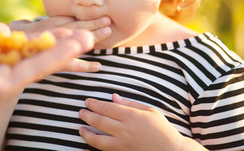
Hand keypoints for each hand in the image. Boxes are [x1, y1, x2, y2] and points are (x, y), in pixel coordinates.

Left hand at [0, 10, 94, 100]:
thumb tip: (4, 29)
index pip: (24, 48)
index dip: (47, 37)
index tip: (69, 26)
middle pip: (37, 57)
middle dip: (64, 45)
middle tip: (91, 34)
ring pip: (40, 65)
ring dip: (67, 51)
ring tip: (92, 38)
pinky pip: (32, 70)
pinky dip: (55, 57)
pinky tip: (75, 45)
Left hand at [78, 94, 199, 150]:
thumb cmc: (162, 129)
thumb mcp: (150, 111)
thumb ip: (130, 103)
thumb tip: (113, 97)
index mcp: (132, 116)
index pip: (107, 108)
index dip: (94, 104)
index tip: (87, 101)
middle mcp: (125, 131)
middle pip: (100, 121)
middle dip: (87, 115)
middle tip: (80, 112)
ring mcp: (123, 145)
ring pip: (98, 140)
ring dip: (86, 134)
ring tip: (81, 128)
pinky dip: (92, 150)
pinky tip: (84, 147)